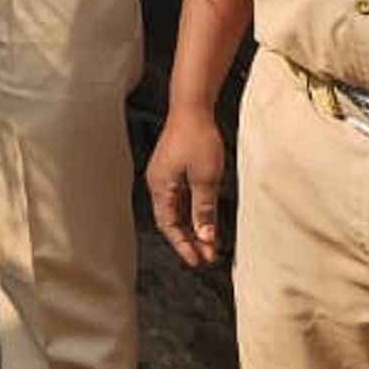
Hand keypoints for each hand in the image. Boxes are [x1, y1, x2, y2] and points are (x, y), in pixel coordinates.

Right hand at [144, 110, 229, 267]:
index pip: (169, 225)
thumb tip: (206, 237)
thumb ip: (204, 210)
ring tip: (210, 242)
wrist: (192, 107)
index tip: (198, 261)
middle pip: (171, 220)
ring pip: (177, 210)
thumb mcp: (206, 178)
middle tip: (208, 256)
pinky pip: (181, 197)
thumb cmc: (197, 137)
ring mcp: (165, 175)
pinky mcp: (173, 168)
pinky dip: (192, 211)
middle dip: (190, 239)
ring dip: (193, 226)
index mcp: (161, 187)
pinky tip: (205, 219)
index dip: (183, 245)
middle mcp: (158, 183)